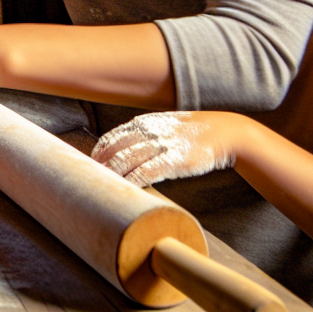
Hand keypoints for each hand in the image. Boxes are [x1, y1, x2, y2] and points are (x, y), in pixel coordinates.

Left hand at [91, 111, 244, 185]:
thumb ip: (144, 136)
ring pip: (124, 161)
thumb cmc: (191, 133)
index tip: (89, 166)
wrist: (223, 132)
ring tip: (102, 187)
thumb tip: (123, 153)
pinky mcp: (173, 160)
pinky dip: (131, 181)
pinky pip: (145, 172)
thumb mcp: (163, 126)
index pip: (110, 138)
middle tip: (91, 180)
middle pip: (113, 150)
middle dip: (99, 166)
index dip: (97, 153)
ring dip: (111, 175)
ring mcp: (160, 145)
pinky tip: (125, 188)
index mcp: (143, 123)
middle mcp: (148, 131)